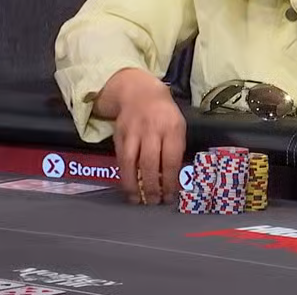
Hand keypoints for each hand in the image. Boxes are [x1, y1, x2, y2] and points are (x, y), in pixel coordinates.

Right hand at [104, 69, 185, 205]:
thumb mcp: (177, 126)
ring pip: (130, 161)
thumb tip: (172, 179)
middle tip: (154, 202)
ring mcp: (133, 132)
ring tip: (137, 200)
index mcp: (171, 128)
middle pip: (150, 162)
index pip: (171, 159)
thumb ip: (175, 149)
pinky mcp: (119, 135)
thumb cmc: (164, 114)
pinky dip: (124, 175)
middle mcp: (151, 130)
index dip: (170, 181)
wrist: (139, 93)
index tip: (170, 196)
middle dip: (152, 186)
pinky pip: (120, 158)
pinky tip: (128, 187)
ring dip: (133, 184)